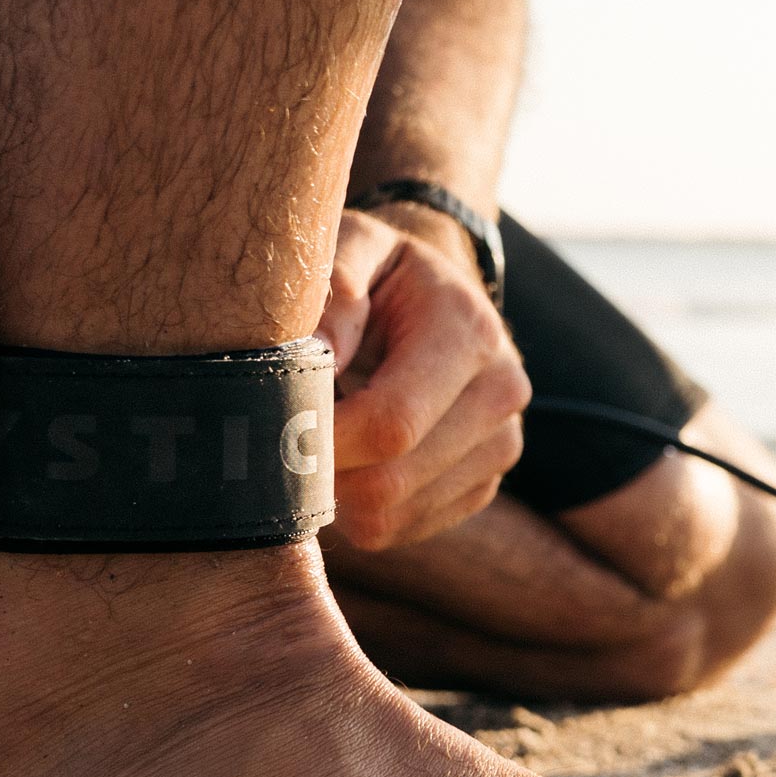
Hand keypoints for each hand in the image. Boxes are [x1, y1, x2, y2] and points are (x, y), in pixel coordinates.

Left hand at [314, 206, 526, 552]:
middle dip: (321, 470)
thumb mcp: (356, 246)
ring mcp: (501, 445)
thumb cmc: (381, 273)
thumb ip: (336, 283)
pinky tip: (351, 457)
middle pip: (391, 482)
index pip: (391, 422)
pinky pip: (402, 529)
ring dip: (337, 491)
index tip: (273, 421)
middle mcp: (501, 393)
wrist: (439, 297)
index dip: (320, 438)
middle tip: (285, 434)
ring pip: (393, 515)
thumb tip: (316, 352)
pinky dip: (360, 507)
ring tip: (323, 435)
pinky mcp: (483, 483)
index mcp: (468, 332)